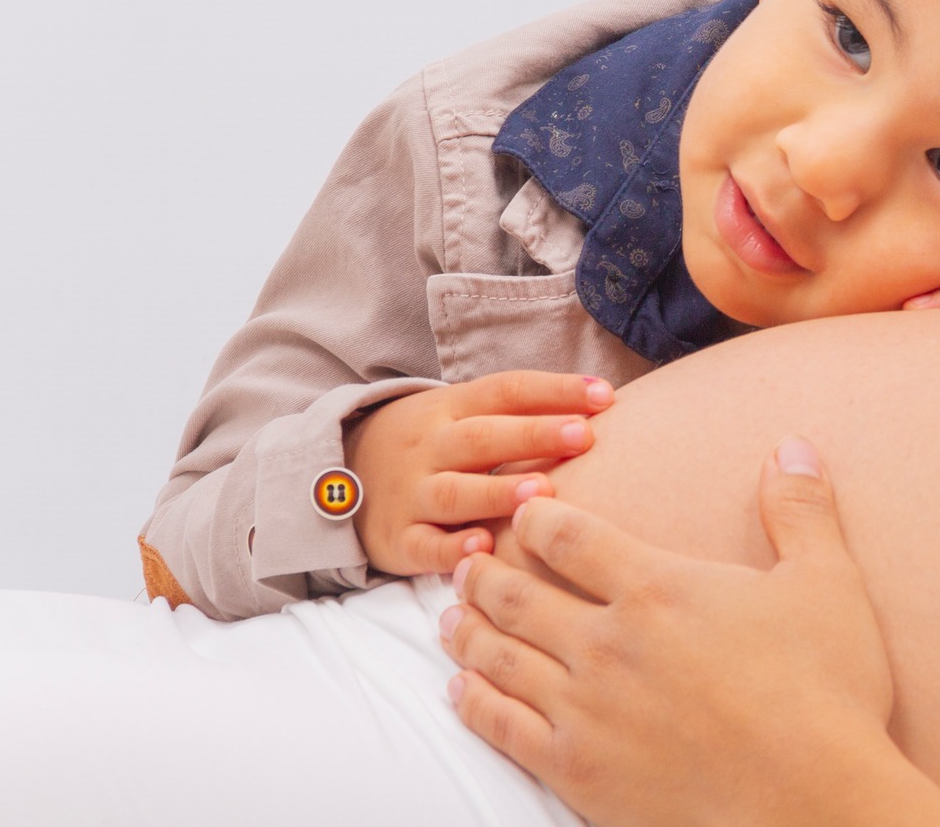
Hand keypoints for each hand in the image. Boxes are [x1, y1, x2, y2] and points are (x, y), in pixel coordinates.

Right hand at [344, 370, 612, 576]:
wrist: (334, 476)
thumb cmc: (429, 445)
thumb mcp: (460, 413)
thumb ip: (520, 410)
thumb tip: (603, 402)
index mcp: (453, 409)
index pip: (506, 390)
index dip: (554, 390)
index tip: (605, 395)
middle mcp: (432, 447)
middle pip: (483, 436)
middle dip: (534, 435)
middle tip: (583, 436)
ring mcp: (413, 493)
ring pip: (456, 492)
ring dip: (498, 492)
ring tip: (540, 493)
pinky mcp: (399, 540)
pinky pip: (424, 545)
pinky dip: (451, 550)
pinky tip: (483, 549)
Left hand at [443, 439, 939, 826]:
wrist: (811, 798)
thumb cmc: (826, 691)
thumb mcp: (826, 583)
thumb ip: (801, 511)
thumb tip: (794, 446)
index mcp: (657, 588)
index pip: (571, 538)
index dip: (537, 518)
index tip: (522, 508)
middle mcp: (607, 641)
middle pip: (519, 596)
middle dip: (485, 573)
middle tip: (464, 561)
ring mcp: (585, 709)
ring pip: (501, 658)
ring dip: (468, 632)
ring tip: (448, 618)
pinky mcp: (578, 769)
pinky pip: (504, 728)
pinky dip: (475, 703)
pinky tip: (461, 691)